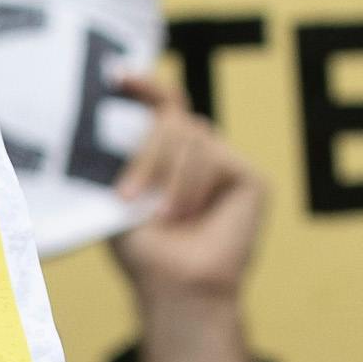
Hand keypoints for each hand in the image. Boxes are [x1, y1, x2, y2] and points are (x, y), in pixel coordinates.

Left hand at [103, 66, 264, 313]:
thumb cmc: (144, 251)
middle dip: (147, 153)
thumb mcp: (121, 192)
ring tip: (166, 218)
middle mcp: (201, 157)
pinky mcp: (249, 177)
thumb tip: (112, 110)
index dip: (146, 87)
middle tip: (130, 197)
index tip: (118, 77)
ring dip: (168, 178)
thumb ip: (125, 150)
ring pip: (191, 133)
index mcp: (170, 159)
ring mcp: (227, 165)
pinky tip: (191, 215)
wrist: (175, 284)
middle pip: (173, 117)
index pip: (165, 107)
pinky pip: (213, 154)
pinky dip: (192, 185)